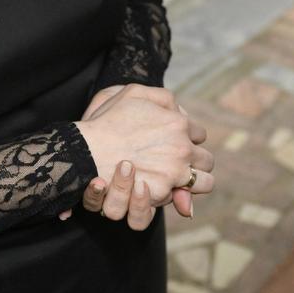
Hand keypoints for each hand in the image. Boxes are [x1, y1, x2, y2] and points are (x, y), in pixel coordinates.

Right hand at [57, 84, 211, 222]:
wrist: (87, 149)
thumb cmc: (108, 118)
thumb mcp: (135, 93)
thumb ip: (162, 98)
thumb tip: (182, 113)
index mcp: (178, 123)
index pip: (199, 133)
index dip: (188, 138)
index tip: (175, 142)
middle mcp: (182, 147)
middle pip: (207, 160)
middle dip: (196, 161)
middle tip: (179, 163)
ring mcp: (175, 171)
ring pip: (205, 182)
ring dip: (196, 182)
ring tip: (179, 180)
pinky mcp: (163, 192)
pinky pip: (183, 199)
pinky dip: (178, 197)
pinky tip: (166, 189)